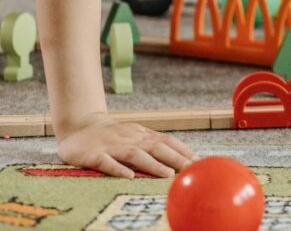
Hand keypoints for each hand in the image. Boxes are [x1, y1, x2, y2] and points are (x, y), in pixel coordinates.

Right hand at [57, 113, 195, 178]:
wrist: (79, 126)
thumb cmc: (113, 136)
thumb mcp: (135, 136)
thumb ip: (154, 145)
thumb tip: (180, 158)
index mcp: (142, 135)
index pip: (167, 141)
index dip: (183, 151)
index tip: (199, 162)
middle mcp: (131, 139)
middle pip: (157, 147)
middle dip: (176, 158)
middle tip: (191, 169)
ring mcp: (112, 146)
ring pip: (135, 154)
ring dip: (153, 164)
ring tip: (168, 174)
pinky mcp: (93, 155)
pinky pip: (106, 161)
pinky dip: (117, 168)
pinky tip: (128, 176)